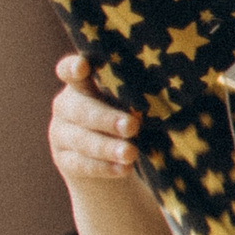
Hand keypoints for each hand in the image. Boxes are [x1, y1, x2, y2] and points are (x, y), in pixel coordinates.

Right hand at [49, 54, 140, 183]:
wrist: (110, 160)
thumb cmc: (129, 116)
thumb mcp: (131, 102)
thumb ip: (138, 94)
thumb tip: (173, 92)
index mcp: (83, 84)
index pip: (69, 71)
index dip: (73, 68)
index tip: (83, 66)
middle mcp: (67, 105)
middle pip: (81, 110)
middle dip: (107, 119)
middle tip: (132, 126)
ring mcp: (61, 133)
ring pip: (81, 140)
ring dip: (107, 147)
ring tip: (130, 153)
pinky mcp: (65, 159)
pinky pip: (81, 164)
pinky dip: (104, 167)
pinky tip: (124, 168)